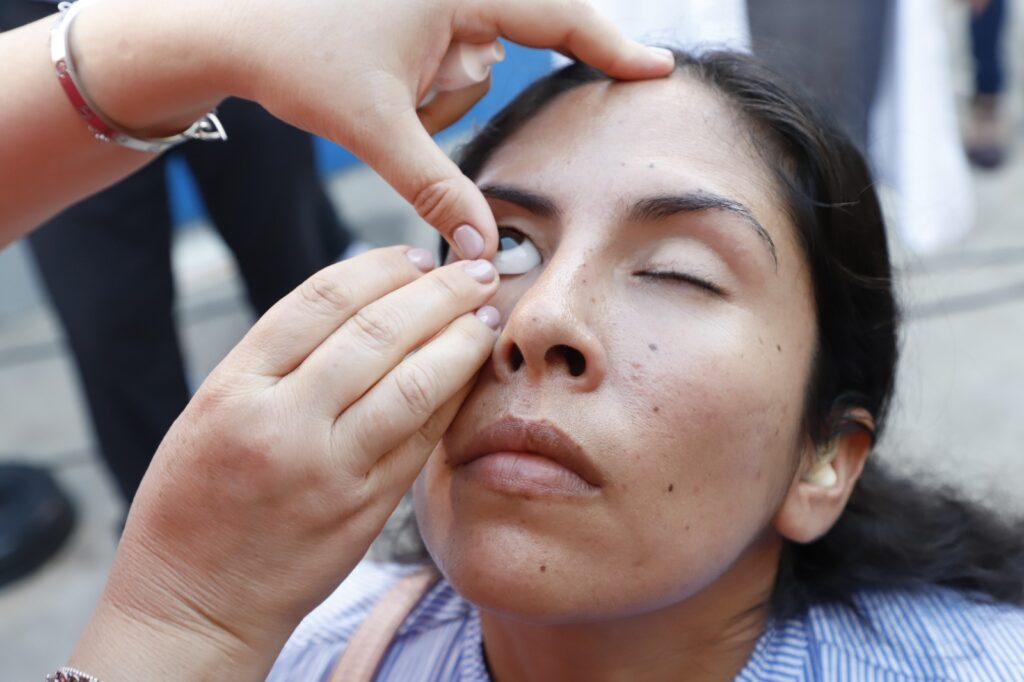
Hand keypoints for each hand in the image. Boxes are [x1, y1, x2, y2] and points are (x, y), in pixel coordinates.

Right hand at [70, 248, 500, 677]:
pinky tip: (472, 369)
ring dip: (461, 338)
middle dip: (438, 291)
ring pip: (414, 382)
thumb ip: (280, 358)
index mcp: (236, 387)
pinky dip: (455, 394)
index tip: (417, 255)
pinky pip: (424, 436)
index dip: (382, 267)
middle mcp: (284, 422)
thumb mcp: (213, 411)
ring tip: (485, 312)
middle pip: (378, 331)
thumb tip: (365, 302)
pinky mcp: (365, 508)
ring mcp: (330, 469)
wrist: (197, 602)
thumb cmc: (197, 500)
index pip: (323, 300)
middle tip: (473, 270)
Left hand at [73, 0, 671, 258]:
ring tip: (373, 79)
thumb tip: (480, 246)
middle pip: (500, 55)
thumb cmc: (294, 58)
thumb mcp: (374, 126)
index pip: (558, 16)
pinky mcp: (418, 10)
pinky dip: (420, 85)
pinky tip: (374, 72)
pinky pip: (446, 61)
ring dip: (431, 93)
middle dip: (452, 92)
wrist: (227, 29)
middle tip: (396, 90)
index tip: (660, 71)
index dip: (612, 48)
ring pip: (470, 66)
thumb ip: (435, 187)